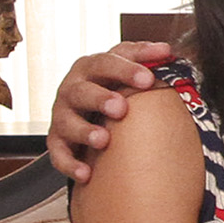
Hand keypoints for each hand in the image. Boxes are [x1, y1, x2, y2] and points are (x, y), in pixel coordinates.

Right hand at [47, 42, 175, 181]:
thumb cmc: (110, 84)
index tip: (147, 78)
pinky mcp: (57, 141)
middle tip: (121, 108)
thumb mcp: (124, 66)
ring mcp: (62, 116)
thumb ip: (143, 56)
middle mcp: (71, 90)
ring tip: (103, 140)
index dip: (125, 70)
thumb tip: (166, 50)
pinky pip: (58, 154)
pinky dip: (71, 164)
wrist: (85, 107)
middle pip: (81, 91)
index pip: (104, 63)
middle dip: (100, 99)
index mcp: (90, 68)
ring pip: (67, 123)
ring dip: (84, 131)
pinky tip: (86, 173)